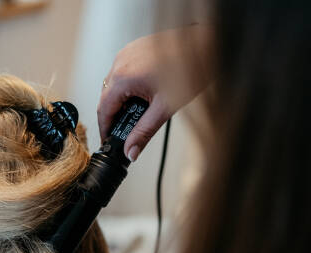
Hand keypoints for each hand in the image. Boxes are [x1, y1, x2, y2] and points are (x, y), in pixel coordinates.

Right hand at [98, 26, 211, 161]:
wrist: (206, 44)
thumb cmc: (190, 69)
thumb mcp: (164, 108)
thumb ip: (144, 132)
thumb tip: (131, 150)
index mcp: (123, 77)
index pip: (103, 110)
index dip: (105, 129)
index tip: (109, 141)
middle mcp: (120, 62)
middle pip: (106, 97)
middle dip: (115, 116)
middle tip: (126, 132)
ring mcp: (127, 53)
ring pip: (114, 85)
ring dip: (121, 101)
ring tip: (139, 113)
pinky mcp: (134, 49)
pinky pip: (123, 72)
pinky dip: (128, 86)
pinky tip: (144, 93)